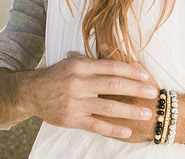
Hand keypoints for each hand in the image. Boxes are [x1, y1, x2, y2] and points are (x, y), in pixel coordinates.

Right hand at [20, 51, 157, 139]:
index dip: (130, 71)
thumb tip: (114, 53)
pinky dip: (113, 129)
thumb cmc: (56, 76)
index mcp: (80, 66)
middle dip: (136, 89)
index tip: (146, 75)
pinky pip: (96, 125)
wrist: (31, 92)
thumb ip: (93, 61)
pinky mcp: (71, 119)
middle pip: (112, 85)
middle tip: (153, 92)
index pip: (110, 67)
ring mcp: (75, 102)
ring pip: (107, 107)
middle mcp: (78, 83)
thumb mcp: (72, 62)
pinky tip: (127, 131)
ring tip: (146, 113)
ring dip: (129, 110)